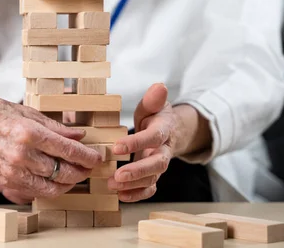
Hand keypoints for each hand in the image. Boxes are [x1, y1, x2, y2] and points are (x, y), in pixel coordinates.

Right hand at [0, 96, 101, 198]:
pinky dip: (51, 188)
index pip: (67, 149)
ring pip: (52, 186)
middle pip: (64, 171)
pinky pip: (37, 191)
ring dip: (69, 183)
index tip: (97, 157)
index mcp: (28, 132)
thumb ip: (54, 127)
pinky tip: (57, 180)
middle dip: (82, 170)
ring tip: (77, 174)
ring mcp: (14, 171)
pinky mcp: (7, 180)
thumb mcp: (26, 112)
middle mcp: (22, 155)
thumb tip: (78, 134)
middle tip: (90, 166)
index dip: (87, 155)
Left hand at [107, 83, 179, 201]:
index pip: (152, 137)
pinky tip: (121, 196)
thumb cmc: (156, 116)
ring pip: (153, 178)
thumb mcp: (154, 104)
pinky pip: (150, 188)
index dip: (136, 143)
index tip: (116, 147)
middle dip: (138, 171)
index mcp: (164, 130)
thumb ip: (154, 99)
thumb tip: (159, 87)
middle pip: (157, 164)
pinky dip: (138, 194)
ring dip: (134, 184)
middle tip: (118, 175)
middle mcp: (164, 149)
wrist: (171, 131)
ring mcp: (160, 164)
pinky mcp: (155, 175)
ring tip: (112, 185)